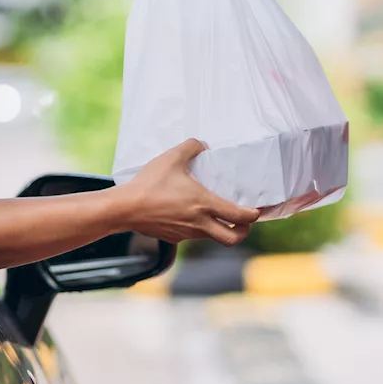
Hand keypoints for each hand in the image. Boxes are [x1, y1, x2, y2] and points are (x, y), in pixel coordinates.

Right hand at [118, 139, 259, 245]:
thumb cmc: (149, 184)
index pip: (239, 217)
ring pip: (211, 237)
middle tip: (243, 222)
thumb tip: (202, 144)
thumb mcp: (171, 158)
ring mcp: (186, 233)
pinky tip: (189, 214)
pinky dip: (198, 228)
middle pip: (232, 239)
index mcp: (204, 205)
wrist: (124, 209)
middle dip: (243, 232)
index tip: (258, 210)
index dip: (253, 215)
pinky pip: (192, 235)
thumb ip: (191, 147)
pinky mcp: (173, 238)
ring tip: (216, 214)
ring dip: (219, 229)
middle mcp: (199, 223)